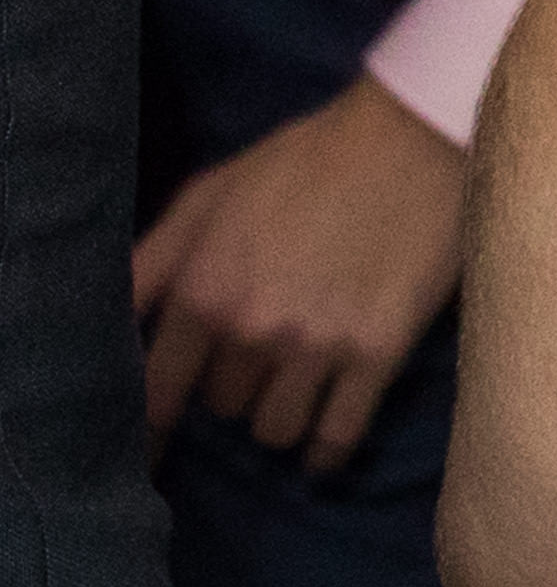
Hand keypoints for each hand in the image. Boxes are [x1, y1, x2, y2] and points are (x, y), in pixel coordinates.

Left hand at [136, 74, 469, 468]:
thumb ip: (152, 261)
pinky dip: (325, 450)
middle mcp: (253, 330)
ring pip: (275, 431)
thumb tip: (111, 327)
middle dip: (237, 387)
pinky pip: (338, 436)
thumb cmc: (306, 159)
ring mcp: (318, 346)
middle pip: (224, 409)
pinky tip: (323, 444)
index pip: (157, 396)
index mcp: (204, 291)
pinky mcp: (379, 353)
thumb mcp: (211, 193)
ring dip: (280, 414)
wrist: (415, 135)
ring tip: (298, 387)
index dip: (152, 428)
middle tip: (262, 359)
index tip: (155, 451)